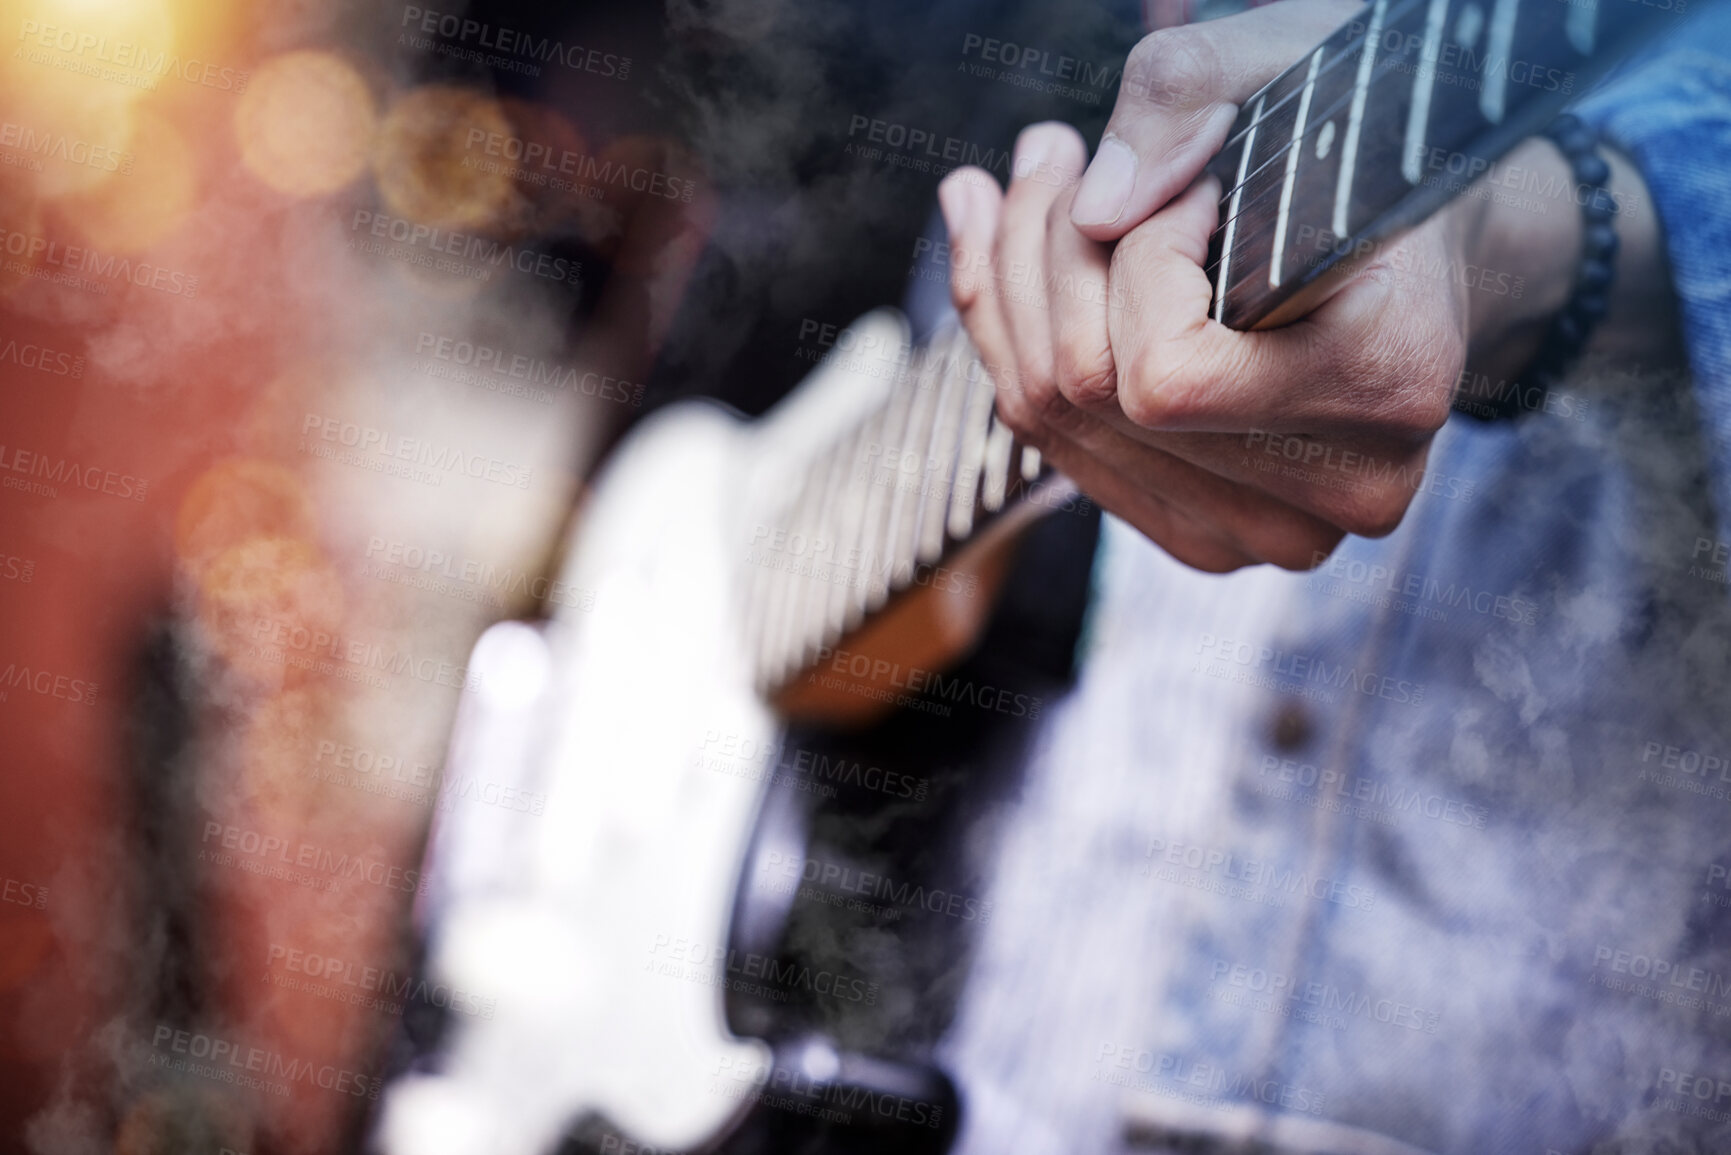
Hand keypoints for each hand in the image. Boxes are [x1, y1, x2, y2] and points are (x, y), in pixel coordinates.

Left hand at [937, 0, 1662, 571]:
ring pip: (1052, 423)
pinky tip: (1015, 262)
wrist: (1429, 247)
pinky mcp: (1208, 536)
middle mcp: (1337, 489)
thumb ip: (1189, 97)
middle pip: (1089, 394)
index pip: (1168, 371)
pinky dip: (1016, 343)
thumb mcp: (1299, 62)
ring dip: (1008, 287)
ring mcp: (1269, 531)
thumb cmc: (1369, 151)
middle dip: (1040, 248)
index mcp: (1386, 383)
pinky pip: (1058, 449)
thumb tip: (1094, 212)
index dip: (1143, 256)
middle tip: (1054, 150)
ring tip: (1033, 185)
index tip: (1200, 184)